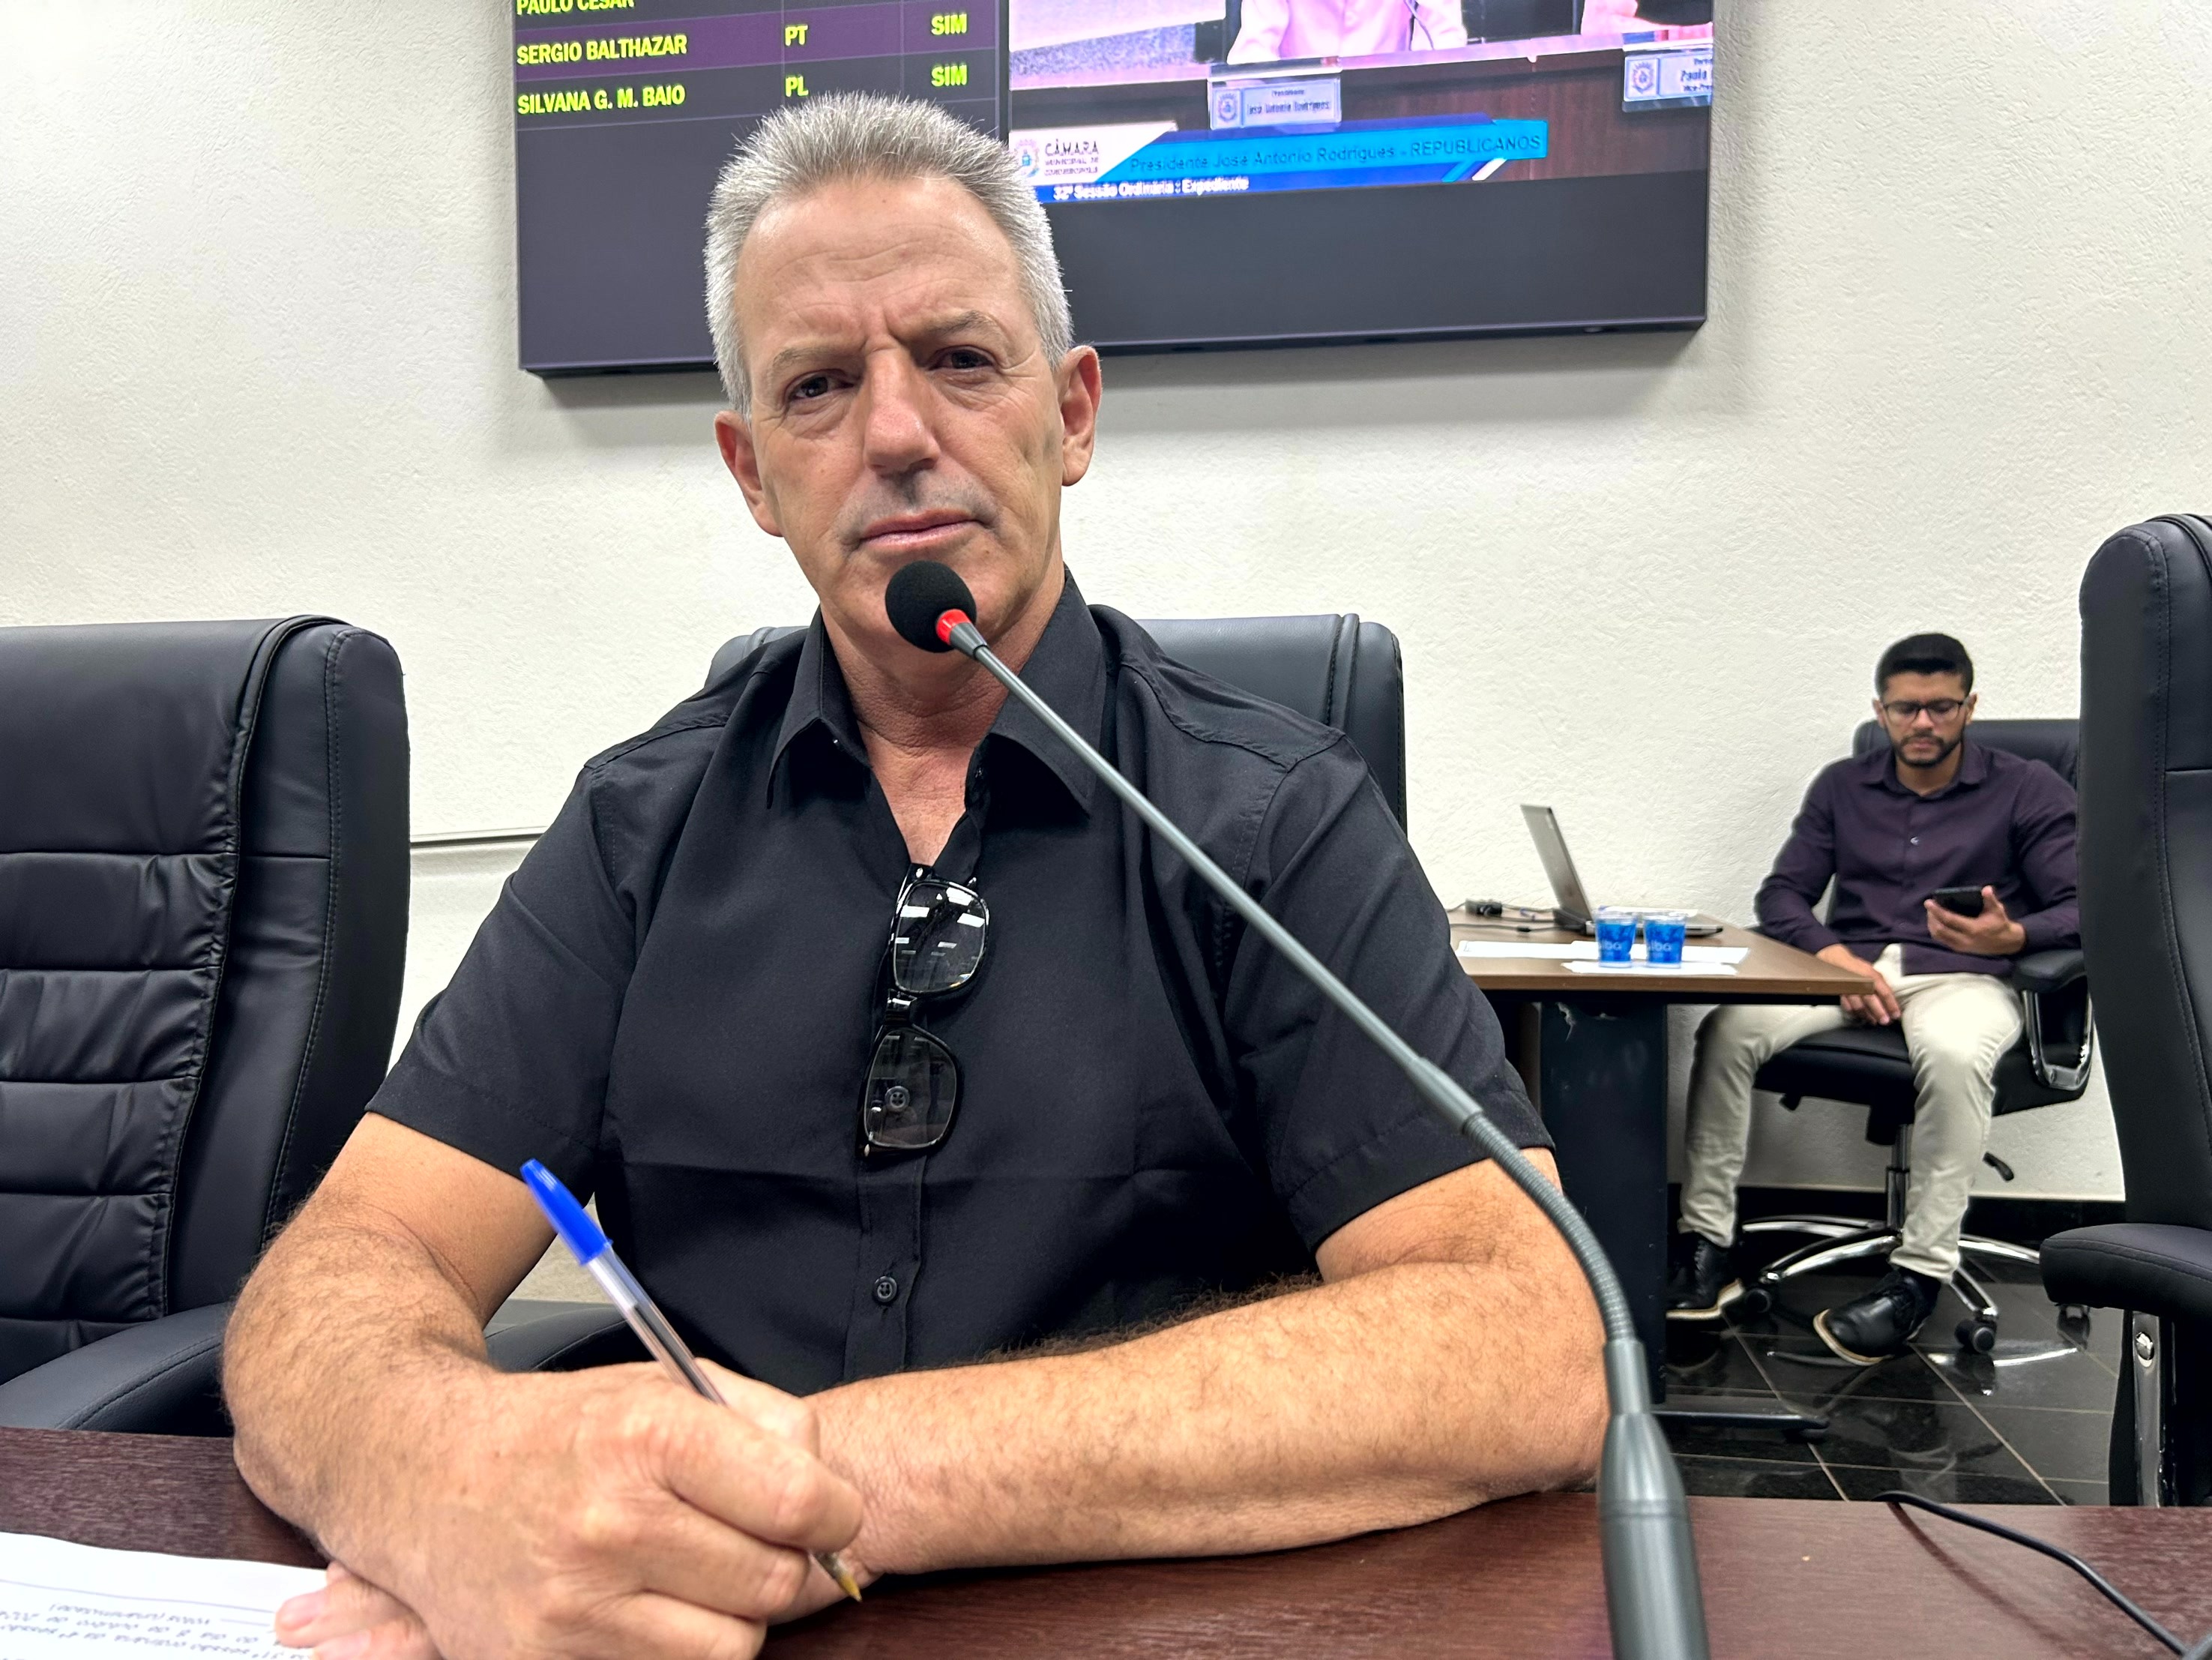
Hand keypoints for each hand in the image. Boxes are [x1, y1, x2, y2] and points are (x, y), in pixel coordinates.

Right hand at [280, 1360, 863, 1659]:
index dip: (835, 1513)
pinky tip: (650, 1603)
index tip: (829, 1511)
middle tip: (754, 1538)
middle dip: (783, 1561)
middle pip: (773, 1582)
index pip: (798, 1503)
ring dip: (732, 1614)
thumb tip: (836, 1503)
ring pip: (731, 1645)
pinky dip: (677, 1645)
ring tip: (697, 1572)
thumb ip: (767, 1426)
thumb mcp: (665, 1387)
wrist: (423, 1472)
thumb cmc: (560, 1428)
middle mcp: (609, 1524)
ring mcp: (574, 1605)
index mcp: (646, 1437)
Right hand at [1816, 943, 1899, 1024]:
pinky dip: (1854, 1013)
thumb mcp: (1872, 972)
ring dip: (1867, 1016)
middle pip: (1871, 1001)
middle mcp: (1861, 982)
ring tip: (1872, 1021)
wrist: (1836, 960)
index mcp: (1872, 976)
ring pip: (1858, 1006)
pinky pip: (1847, 1006)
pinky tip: (1859, 1017)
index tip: (1896, 1015)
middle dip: (1879, 1013)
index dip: (1892, 1005)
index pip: (1885, 993)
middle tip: (1885, 1021)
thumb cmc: (1857, 967)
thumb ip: (1880, 984)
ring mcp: (1849, 988)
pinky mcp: (1840, 993)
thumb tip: (1890, 999)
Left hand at [1924, 888, 2026, 956]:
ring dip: (1932, 924)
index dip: (1937, 911)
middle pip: (1940, 930)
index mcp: (1973, 929)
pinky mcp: (1959, 949)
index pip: (1950, 920)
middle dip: (1931, 917)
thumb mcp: (1997, 910)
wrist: (2006, 942)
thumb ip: (1990, 900)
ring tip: (1931, 913)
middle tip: (1929, 907)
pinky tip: (1935, 922)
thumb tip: (1986, 889)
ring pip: (1939, 936)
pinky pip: (1942, 940)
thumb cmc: (2000, 923)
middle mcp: (1965, 940)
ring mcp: (1961, 946)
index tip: (1928, 902)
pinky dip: (1936, 931)